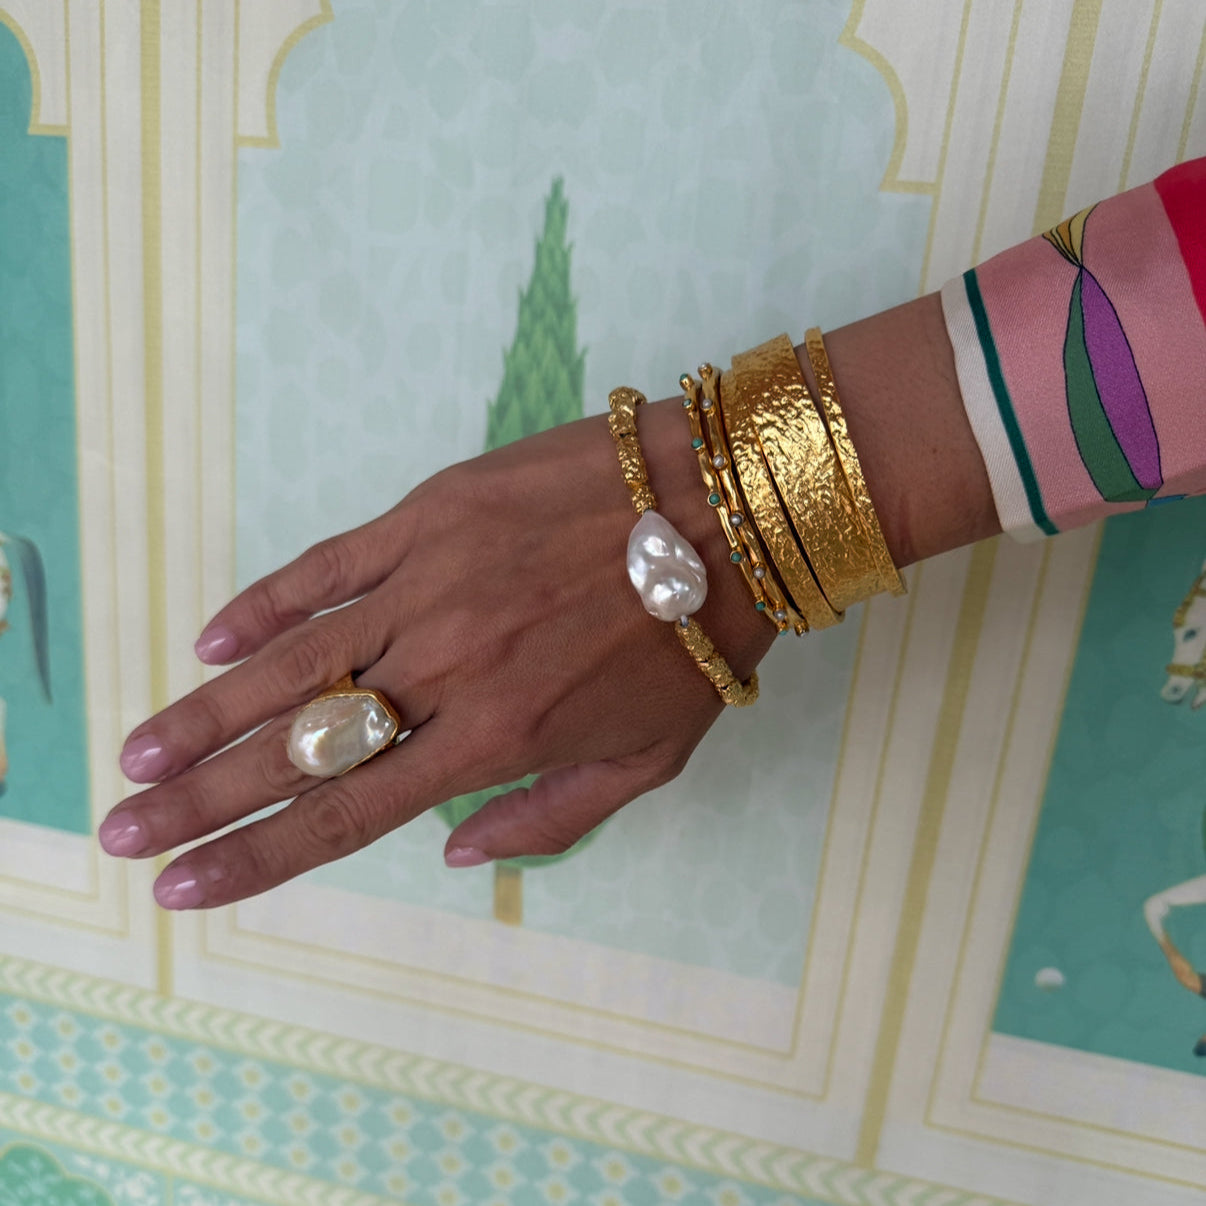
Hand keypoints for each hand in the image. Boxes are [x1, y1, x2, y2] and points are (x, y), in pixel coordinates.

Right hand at [99, 400, 772, 908]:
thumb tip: (455, 854)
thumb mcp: (649, 759)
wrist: (729, 509)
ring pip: (294, 660)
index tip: (186, 888)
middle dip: (204, 799)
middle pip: (300, 744)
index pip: (351, 812)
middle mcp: (447, 666)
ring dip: (207, 712)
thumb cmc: (697, 641)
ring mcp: (431, 583)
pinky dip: (266, 604)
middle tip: (127, 830)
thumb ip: (548, 815)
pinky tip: (213, 641)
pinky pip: (329, 565)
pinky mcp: (431, 514)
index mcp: (498, 735)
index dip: (259, 857)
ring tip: (140, 754)